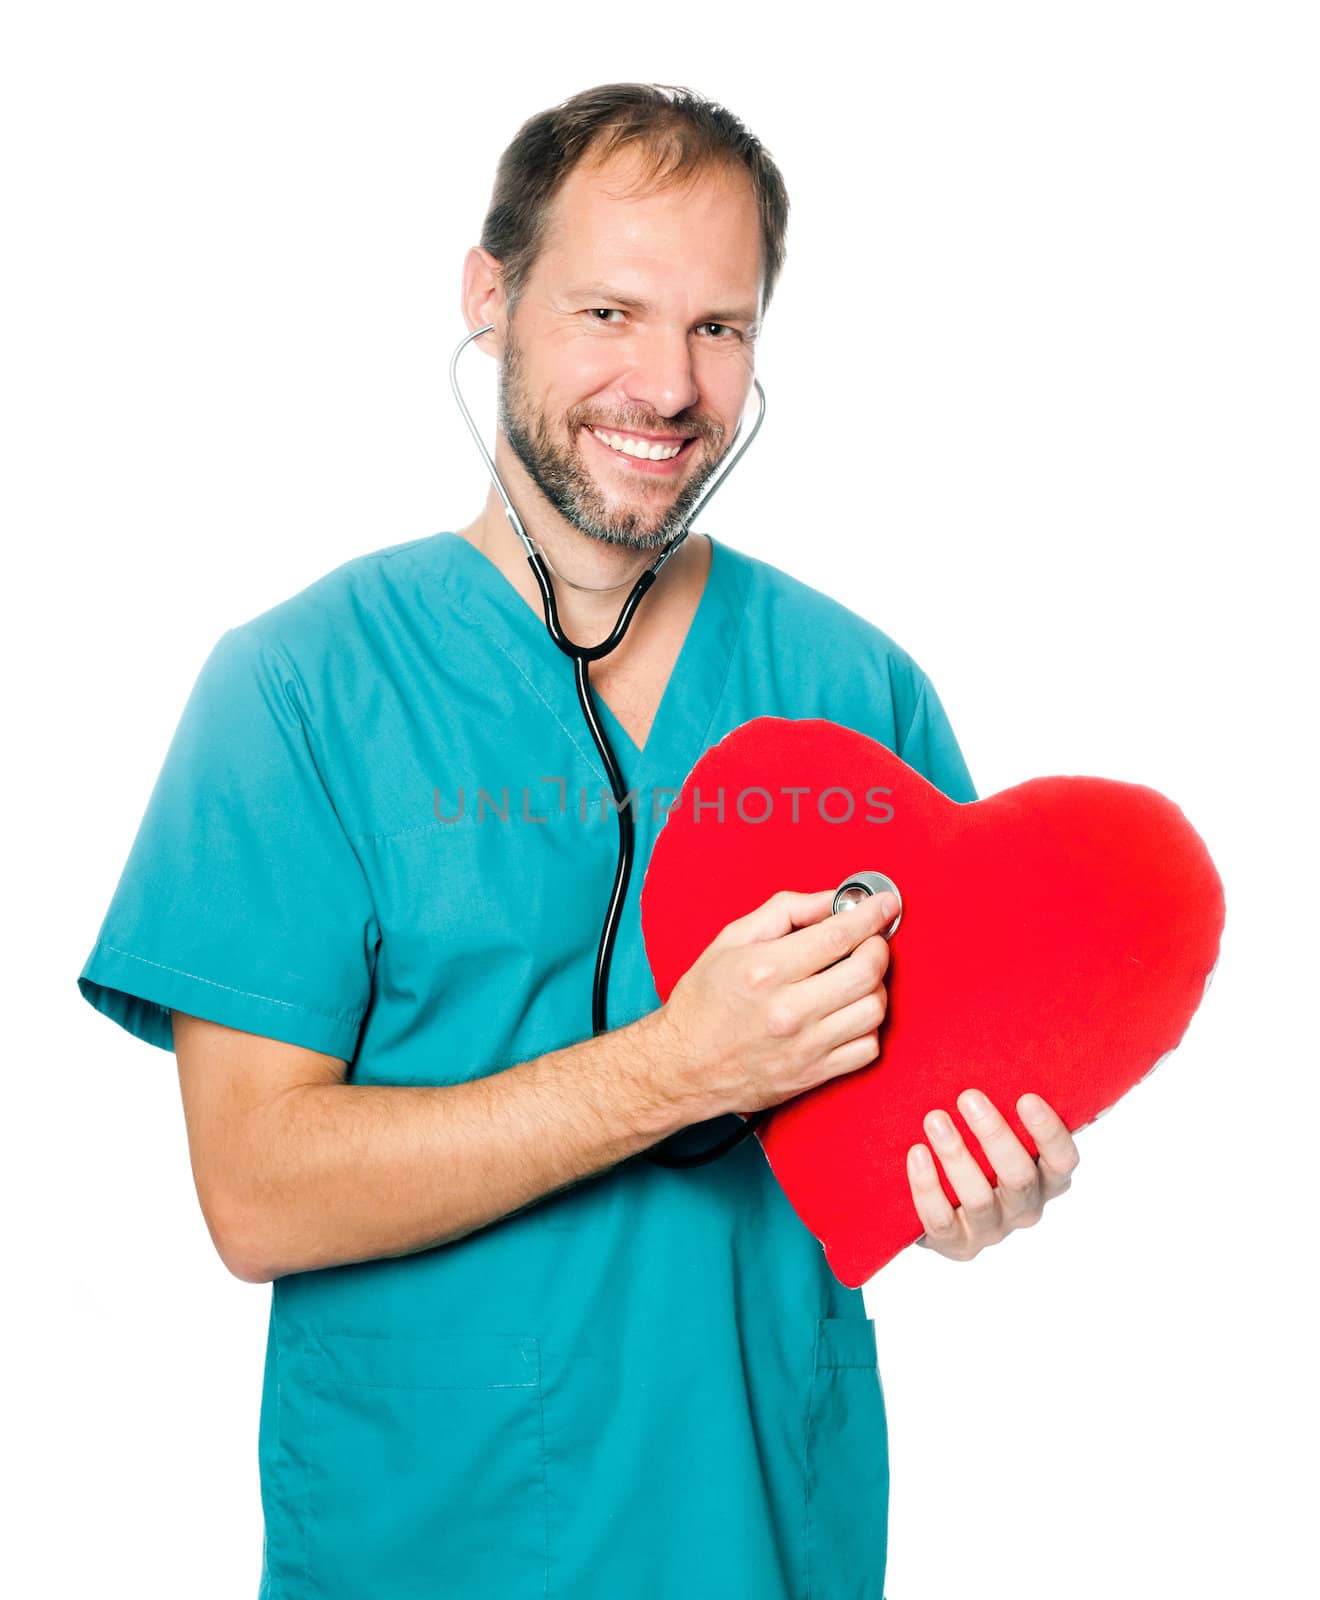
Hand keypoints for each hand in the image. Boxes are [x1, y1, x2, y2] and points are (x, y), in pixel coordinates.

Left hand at [908, 1089, 1078, 1260]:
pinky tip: (916, 1154)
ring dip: (956, 1156)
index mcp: (1047, 1178)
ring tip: (934, 1119)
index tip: (1026, 1097)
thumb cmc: (979, 1151)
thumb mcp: (1003, 1130)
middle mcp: (1025, 1207)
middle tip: (968, 1097)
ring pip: (979, 1198)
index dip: (1048, 1132)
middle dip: (994, 1135)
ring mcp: (992, 1229)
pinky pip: (941, 1219)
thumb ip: (1014, 1104)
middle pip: (1019, 1177)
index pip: (1063, 1160)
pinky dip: (927, 1186)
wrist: (941, 1205)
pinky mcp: (956, 1244)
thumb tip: (1022, 1045)